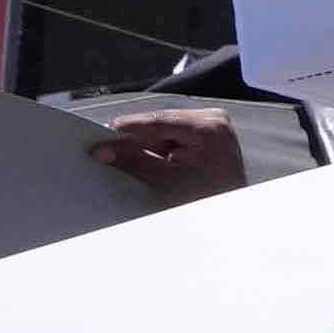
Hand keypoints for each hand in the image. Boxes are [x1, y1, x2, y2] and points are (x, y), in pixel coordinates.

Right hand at [80, 109, 250, 205]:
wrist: (233, 213)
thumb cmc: (208, 200)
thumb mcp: (166, 182)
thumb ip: (135, 162)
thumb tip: (105, 149)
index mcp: (209, 127)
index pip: (159, 122)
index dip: (126, 129)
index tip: (100, 136)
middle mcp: (213, 119)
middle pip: (159, 125)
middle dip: (133, 140)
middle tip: (105, 150)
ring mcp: (212, 124)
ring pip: (163, 130)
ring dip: (145, 145)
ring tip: (124, 158)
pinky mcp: (207, 133)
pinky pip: (173, 136)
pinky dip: (158, 149)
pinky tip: (146, 160)